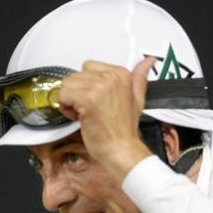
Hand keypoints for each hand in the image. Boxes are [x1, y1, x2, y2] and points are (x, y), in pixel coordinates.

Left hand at [57, 56, 156, 180]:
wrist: (122, 151)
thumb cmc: (124, 131)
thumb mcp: (138, 100)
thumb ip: (139, 79)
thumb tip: (148, 61)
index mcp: (121, 74)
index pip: (88, 68)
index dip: (88, 87)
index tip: (97, 102)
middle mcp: (111, 76)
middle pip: (76, 75)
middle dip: (78, 93)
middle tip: (90, 111)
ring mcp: (99, 87)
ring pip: (67, 84)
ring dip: (70, 101)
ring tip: (85, 115)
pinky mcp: (87, 98)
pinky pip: (63, 94)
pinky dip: (66, 108)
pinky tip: (80, 118)